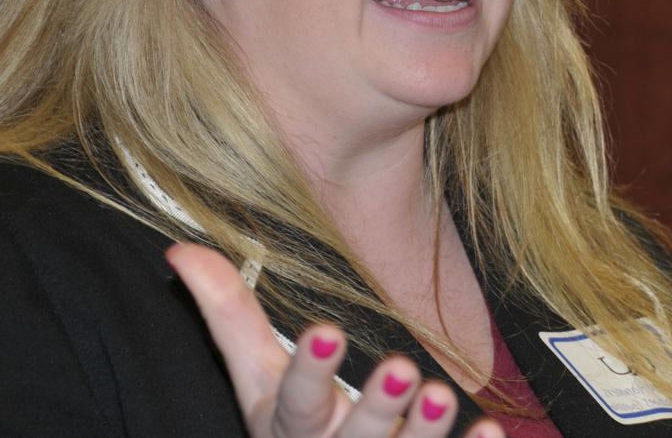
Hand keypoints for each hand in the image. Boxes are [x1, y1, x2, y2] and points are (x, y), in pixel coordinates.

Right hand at [167, 243, 503, 437]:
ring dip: (426, 432)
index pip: (295, 400)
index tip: (326, 329)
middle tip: (404, 368)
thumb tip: (179, 251)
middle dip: (377, 407)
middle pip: (355, 437)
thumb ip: (229, 317)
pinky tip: (492, 429)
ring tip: (442, 393)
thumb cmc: (294, 426)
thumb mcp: (257, 379)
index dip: (310, 368)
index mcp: (291, 427)